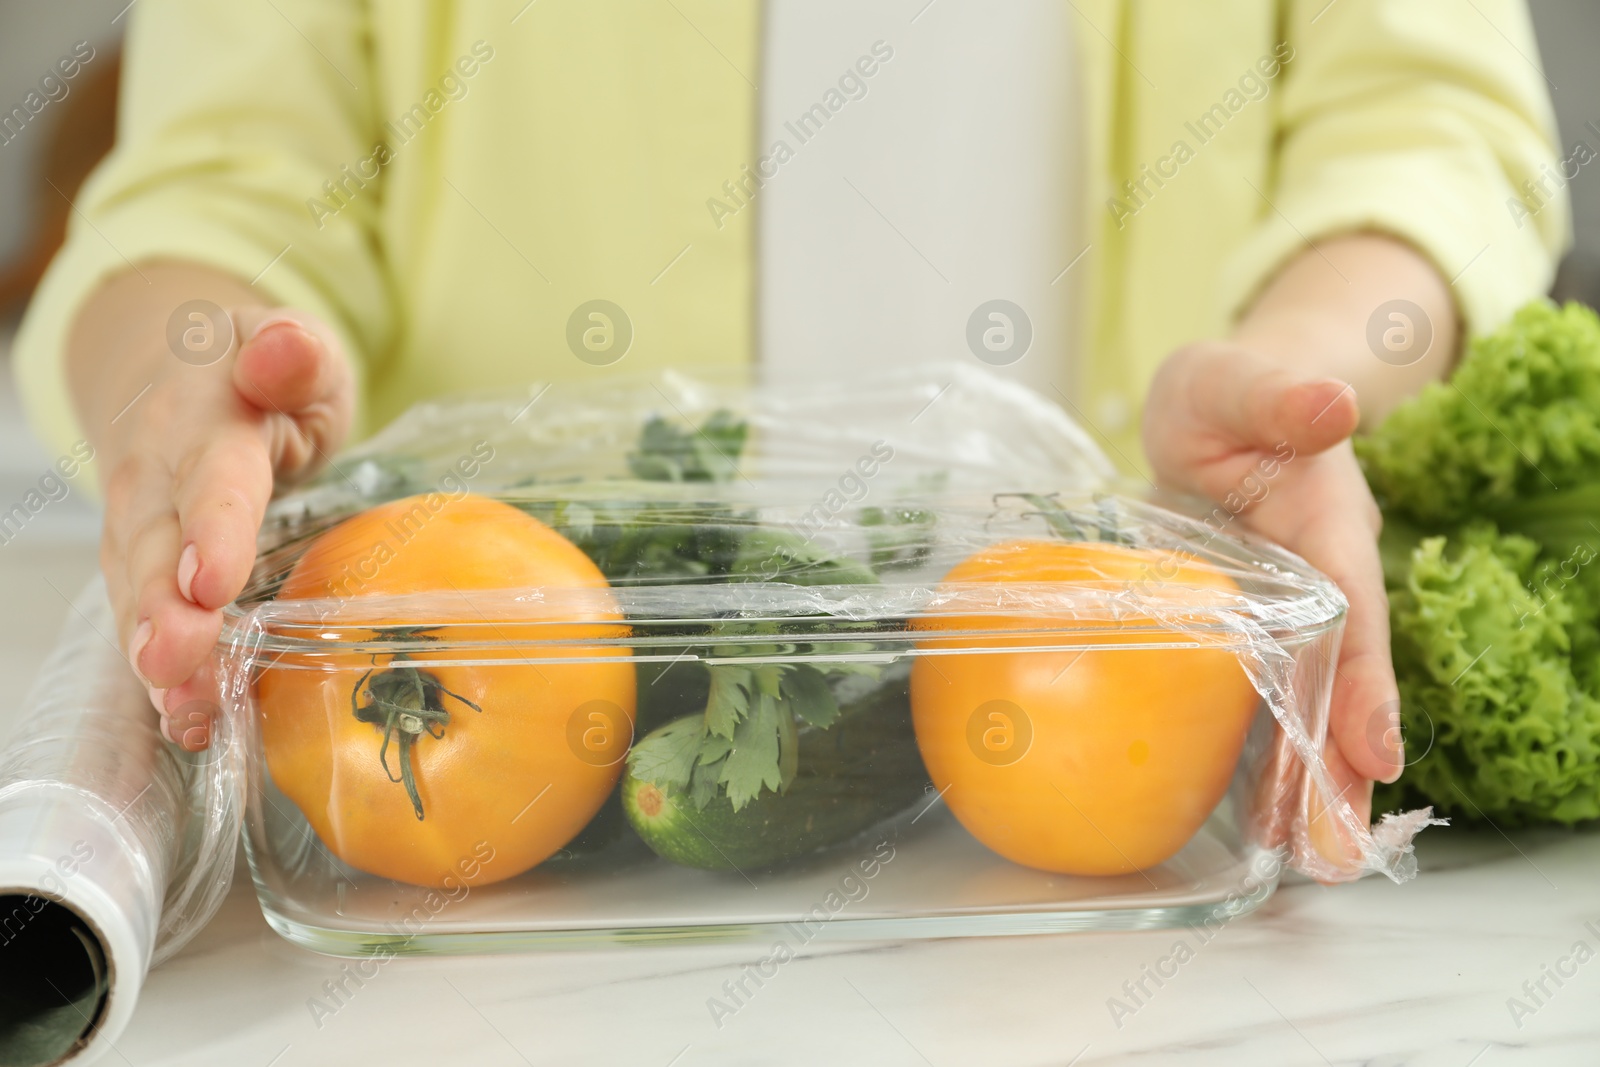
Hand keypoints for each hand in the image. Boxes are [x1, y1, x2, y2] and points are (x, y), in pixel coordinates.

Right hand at [84, 291, 352, 749]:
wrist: (187, 382)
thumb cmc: (267, 373)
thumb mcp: (297, 350)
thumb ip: (295, 353)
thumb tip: (281, 349)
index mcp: (205, 420)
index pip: (211, 477)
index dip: (211, 529)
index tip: (211, 582)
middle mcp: (159, 478)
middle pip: (156, 549)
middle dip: (164, 611)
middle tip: (176, 664)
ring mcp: (143, 529)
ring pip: (141, 596)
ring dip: (160, 657)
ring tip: (185, 711)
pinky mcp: (146, 570)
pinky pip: (149, 620)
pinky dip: (166, 676)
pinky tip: (190, 721)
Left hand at [1142, 341, 1403, 830]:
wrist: (1215, 410)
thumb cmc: (1224, 395)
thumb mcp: (1232, 382)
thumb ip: (1276, 395)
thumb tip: (1330, 406)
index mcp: (1324, 528)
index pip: (1351, 612)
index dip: (1363, 681)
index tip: (1376, 750)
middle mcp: (1320, 582)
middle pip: (1340, 681)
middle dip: (1344, 764)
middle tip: (1343, 852)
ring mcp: (1288, 615)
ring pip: (1308, 705)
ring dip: (1312, 780)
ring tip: (1313, 858)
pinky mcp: (1247, 634)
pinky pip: (1262, 702)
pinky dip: (1266, 758)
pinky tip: (1260, 819)